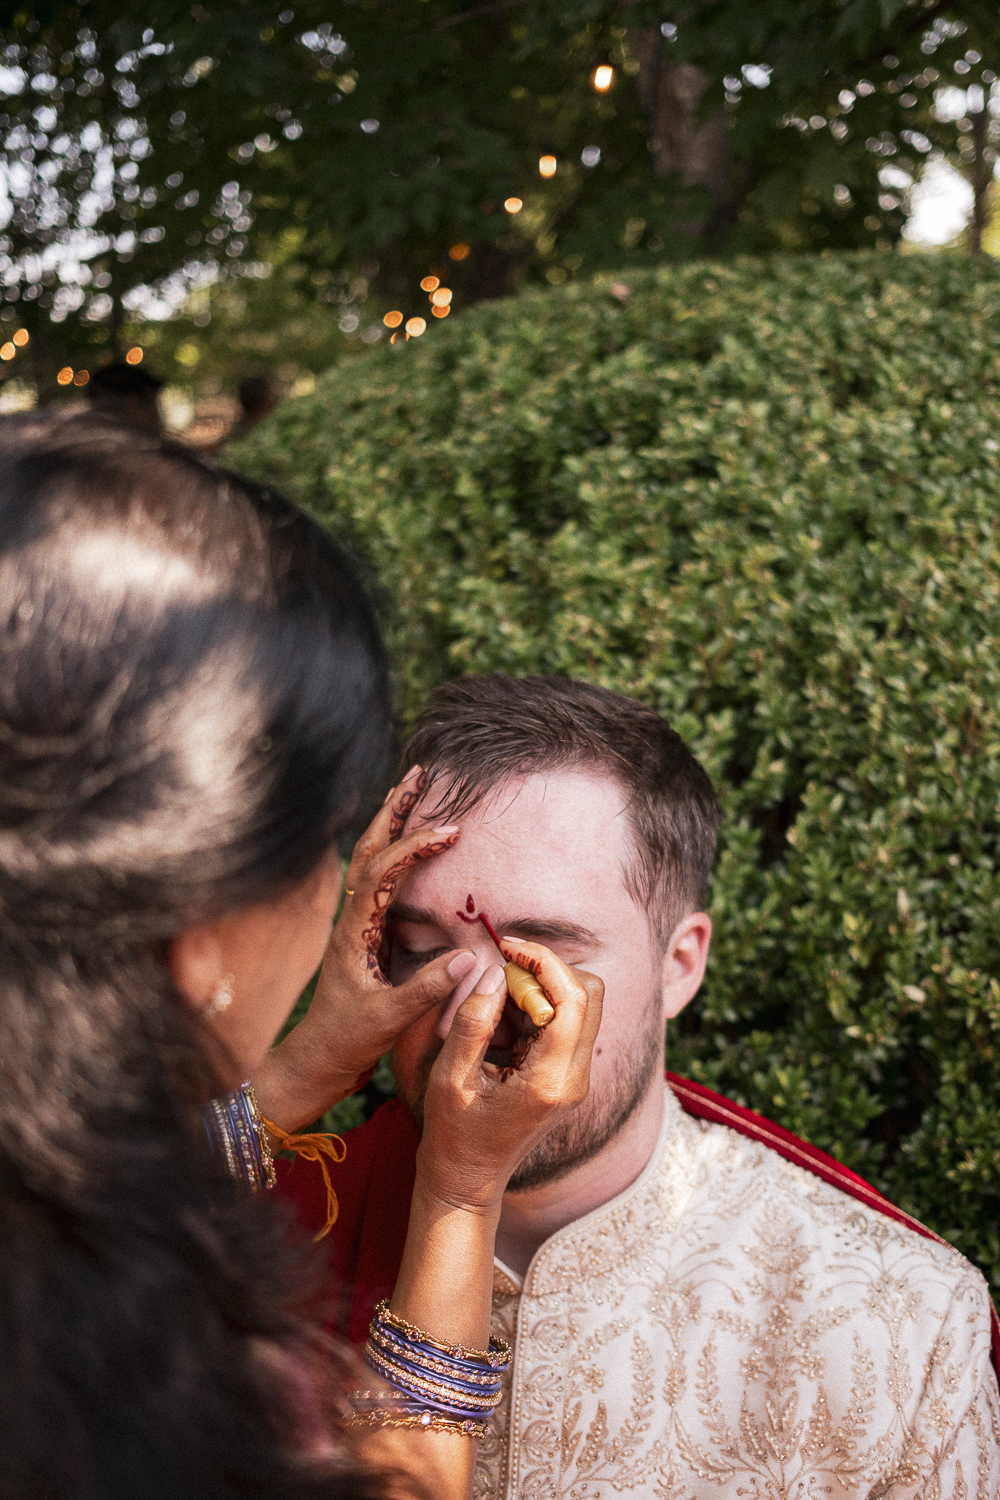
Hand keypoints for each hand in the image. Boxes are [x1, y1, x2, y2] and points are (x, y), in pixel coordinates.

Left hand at [252, 767, 475, 1130]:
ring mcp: (354, 924)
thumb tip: (467, 959)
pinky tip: (409, 845)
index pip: (382, 871)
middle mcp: (349, 918)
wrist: (315, 1061)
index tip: (450, 831)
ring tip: (413, 791)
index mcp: (352, 930)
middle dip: (393, 811)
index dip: (415, 847)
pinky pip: (379, 882)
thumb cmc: (345, 1042)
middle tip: (418, 774)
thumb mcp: (387, 1019)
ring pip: (371, 860)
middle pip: (369, 849)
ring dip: (392, 825)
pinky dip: (395, 853)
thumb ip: (426, 989)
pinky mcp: (362, 935)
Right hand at [415, 943, 603, 1213]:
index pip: (574, 999)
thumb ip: (473, 1021)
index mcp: (551, 1081)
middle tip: (502, 971)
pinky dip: (536, 1007)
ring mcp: (576, 1078)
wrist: (467, 1179)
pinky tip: (500, 1023)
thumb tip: (494, 971)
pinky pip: (565, 1022)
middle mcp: (575, 1078)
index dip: (545, 961)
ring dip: (541, 988)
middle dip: (548, 969)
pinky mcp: (567, 1075)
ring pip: (581, 1004)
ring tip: (494, 1005)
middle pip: (590, 994)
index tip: (507, 946)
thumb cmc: (453, 1134)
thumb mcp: (451, 1076)